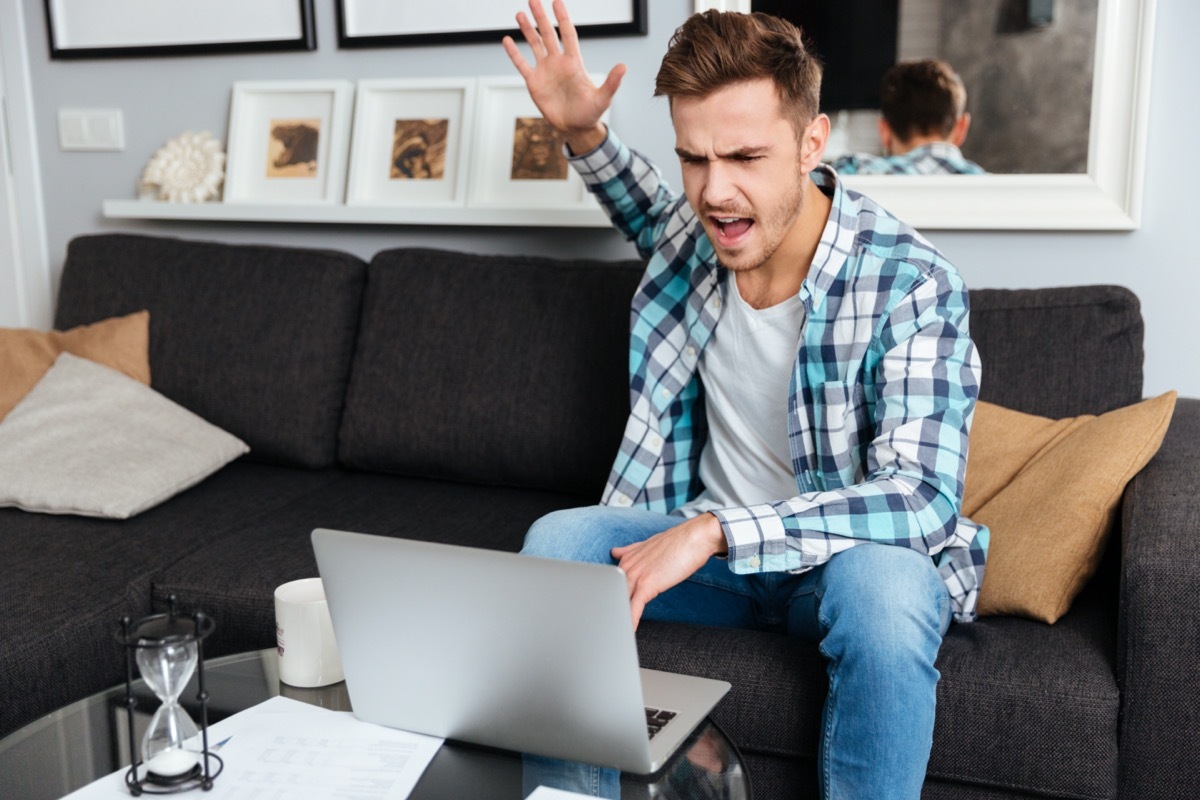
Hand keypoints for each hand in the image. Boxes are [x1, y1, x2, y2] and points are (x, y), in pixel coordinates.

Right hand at [502, 0, 625, 152]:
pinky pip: (522, 64)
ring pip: (535, 45)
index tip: (556, 1)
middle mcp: (558, 62)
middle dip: (541, 17)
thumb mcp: (603, 98)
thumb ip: (612, 82)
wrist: (576, 127)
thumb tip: (623, 66)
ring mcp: (545, 71)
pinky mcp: (534, 82)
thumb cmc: (591, 113)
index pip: (567, 34)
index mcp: (574, 62)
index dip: (562, 18)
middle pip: (548, 34)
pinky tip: (507, 39)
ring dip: (527, 30)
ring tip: (520, 14)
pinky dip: (514, 53)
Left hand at [611, 513, 726, 630]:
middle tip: (603, 629)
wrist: (695, 537)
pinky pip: (634, 608)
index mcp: (626, 558)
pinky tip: (627, 634)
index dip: (609, 600)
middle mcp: (626, 566)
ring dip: (616, 619)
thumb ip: (630, 551)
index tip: (604, 613)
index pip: (612, 584)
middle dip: (608, 611)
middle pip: (612, 595)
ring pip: (620, 602)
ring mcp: (635, 575)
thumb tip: (615, 552)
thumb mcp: (648, 544)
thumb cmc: (678, 542)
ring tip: (612, 635)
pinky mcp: (647, 585)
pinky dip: (630, 622)